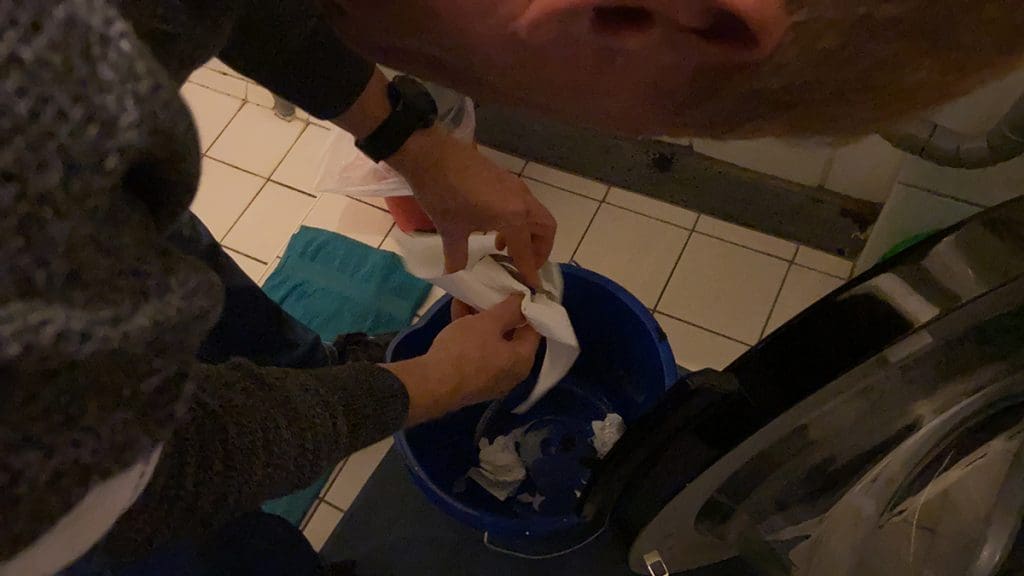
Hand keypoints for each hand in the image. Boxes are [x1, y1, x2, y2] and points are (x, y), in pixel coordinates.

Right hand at [384, 296, 539, 425]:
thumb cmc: (466, 351)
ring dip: (482, 319)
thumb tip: (524, 299)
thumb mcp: (488, 322)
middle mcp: (512, 372)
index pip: (534, 329)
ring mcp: (491, 377)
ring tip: (472, 296)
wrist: (431, 385)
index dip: (528, 307)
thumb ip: (510, 309)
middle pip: (511, 335)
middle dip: (500, 311)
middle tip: (494, 291)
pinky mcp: (471, 379)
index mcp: (523, 359)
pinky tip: (458, 310)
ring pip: (491, 341)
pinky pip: (477, 350)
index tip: (519, 290)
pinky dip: (470, 332)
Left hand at [388, 127, 556, 287]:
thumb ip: (457, 255)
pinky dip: (518, 220)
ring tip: (503, 248)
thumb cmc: (442, 194)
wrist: (430, 154)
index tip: (532, 286)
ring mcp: (515, 186)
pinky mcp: (505, 178)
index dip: (529, 270)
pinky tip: (493, 227)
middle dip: (540, 249)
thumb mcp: (450, 230)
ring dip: (527, 234)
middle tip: (523, 264)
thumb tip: (455, 272)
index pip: (527, 251)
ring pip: (536, 214)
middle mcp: (522, 200)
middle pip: (546, 228)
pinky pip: (523, 204)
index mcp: (513, 216)